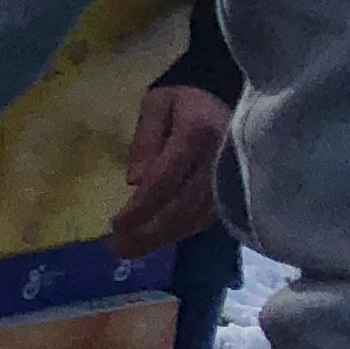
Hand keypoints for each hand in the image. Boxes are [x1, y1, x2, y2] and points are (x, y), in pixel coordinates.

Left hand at [107, 84, 231, 257]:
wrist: (225, 97)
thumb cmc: (184, 99)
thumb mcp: (157, 104)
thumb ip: (145, 139)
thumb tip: (135, 182)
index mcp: (197, 133)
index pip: (166, 178)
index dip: (141, 206)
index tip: (116, 224)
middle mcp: (218, 161)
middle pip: (182, 206)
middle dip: (149, 232)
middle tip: (118, 249)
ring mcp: (230, 179)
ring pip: (196, 218)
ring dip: (162, 238)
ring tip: (130, 251)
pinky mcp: (233, 191)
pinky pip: (207, 219)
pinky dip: (181, 233)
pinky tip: (157, 241)